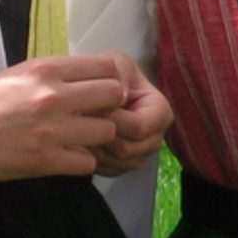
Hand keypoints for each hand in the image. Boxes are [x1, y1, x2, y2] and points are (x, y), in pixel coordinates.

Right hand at [0, 54, 129, 182]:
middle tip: (95, 116)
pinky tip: (65, 158)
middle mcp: (53, 95)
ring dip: (98, 137)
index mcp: (44, 68)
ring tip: (79, 139)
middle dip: (111, 106)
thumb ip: (50, 76)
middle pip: (115, 95)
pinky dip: (80, 162)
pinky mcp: (44, 161)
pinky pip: (87, 162)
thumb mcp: (13, 74)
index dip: (109, 80)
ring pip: (107, 130)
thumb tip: (83, 80)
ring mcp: (51, 130)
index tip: (101, 91)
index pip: (106, 66)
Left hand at [88, 51, 171, 175]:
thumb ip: (118, 80)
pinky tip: (81, 142)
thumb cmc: (108, 75)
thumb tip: (115, 101)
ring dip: (93, 148)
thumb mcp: (116, 66)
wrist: (94, 89)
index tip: (92, 108)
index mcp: (160, 111)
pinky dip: (93, 160)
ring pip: (117, 164)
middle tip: (78, 121)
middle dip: (101, 136)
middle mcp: (155, 136)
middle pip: (128, 149)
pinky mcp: (124, 165)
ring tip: (77, 130)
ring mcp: (141, 153)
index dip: (115, 121)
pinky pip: (109, 171)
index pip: (139, 127)